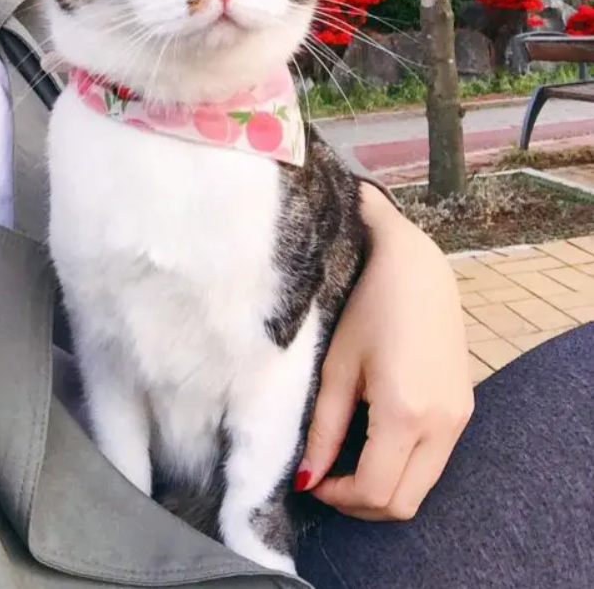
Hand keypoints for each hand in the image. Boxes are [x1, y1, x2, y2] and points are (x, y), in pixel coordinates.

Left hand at [296, 183, 473, 519]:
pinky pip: (436, 461)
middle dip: (361, 503)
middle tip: (327, 477)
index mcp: (405, 412)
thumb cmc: (366, 307)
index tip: (312, 479)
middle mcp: (442, 423)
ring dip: (384, 487)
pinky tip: (378, 440)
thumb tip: (307, 479)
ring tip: (348, 459)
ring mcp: (459, 418)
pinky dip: (405, 467)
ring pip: (423, 487)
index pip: (374, 491)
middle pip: (404, 503)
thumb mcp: (336, 369)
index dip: (337, 497)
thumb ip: (323, 429)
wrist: (414, 268)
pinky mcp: (464, 409)